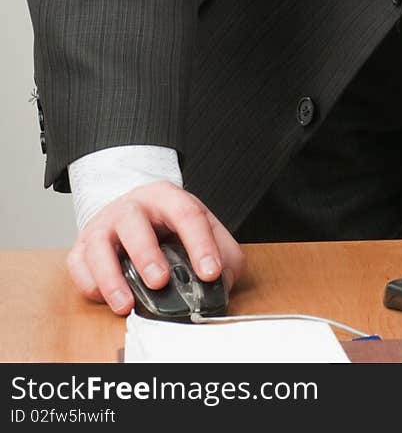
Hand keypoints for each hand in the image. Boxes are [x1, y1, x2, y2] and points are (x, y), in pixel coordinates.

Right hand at [66, 181, 246, 314]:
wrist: (131, 211)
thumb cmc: (168, 225)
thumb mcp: (201, 228)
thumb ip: (222, 251)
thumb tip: (224, 280)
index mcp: (166, 197)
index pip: (186, 213)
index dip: (200, 243)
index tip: (210, 272)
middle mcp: (132, 207)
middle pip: (134, 222)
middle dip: (147, 254)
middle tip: (160, 281)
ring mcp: (104, 225)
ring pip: (99, 243)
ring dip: (112, 275)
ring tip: (126, 303)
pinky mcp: (82, 247)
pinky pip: (78, 263)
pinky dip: (89, 283)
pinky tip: (104, 297)